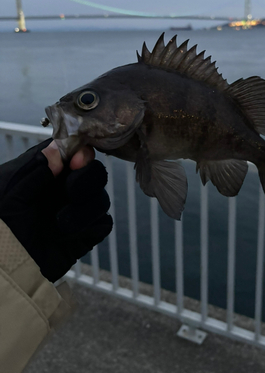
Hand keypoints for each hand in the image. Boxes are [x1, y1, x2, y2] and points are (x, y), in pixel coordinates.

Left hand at [0, 139, 112, 282]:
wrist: (4, 266)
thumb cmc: (0, 225)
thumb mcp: (10, 192)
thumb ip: (34, 169)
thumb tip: (57, 150)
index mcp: (48, 173)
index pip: (75, 152)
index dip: (81, 152)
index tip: (74, 161)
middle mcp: (66, 189)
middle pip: (95, 172)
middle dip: (87, 178)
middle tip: (71, 190)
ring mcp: (78, 211)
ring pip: (101, 198)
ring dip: (85, 208)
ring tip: (60, 221)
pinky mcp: (86, 234)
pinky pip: (103, 223)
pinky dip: (87, 226)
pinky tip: (65, 234)